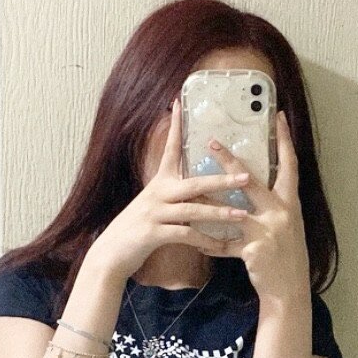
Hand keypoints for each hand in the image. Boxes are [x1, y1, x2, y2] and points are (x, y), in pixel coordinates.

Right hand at [86, 98, 249, 282]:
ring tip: (242, 214)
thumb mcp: (152, 206)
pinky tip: (221, 245)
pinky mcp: (154, 234)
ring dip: (220, 212)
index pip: (169, 150)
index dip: (174, 127)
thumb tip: (194, 190)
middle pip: (194, 183)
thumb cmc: (136, 231)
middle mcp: (157, 194)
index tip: (179, 103)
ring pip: (193, 210)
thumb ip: (172, 196)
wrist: (111, 254)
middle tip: (246, 176)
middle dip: (221, 179)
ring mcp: (155, 213)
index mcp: (158, 184)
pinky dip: (205, 241)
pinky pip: (185, 235)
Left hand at [201, 111, 310, 300]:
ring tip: (190, 192)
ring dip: (209, 202)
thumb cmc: (286, 258)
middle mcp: (281, 213)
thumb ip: (272, 208)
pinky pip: (225, 244)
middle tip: (212, 142)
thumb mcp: (286, 227)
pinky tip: (196, 242)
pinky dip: (210, 244)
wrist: (289, 292)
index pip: (290, 166)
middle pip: (252, 182)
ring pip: (231, 211)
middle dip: (231, 162)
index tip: (277, 118)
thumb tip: (254, 188)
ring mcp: (267, 231)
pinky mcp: (253, 250)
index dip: (284, 141)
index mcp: (290, 204)